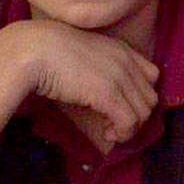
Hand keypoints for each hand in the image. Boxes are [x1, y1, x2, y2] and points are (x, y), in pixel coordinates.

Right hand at [1, 20, 159, 145]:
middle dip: (135, 115)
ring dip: (128, 127)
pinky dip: (121, 134)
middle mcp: (126, 61)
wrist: (31, 50)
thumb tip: (98, 93)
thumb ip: (98, 67)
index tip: (121, 106)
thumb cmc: (46, 52)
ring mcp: (119, 76)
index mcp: (121, 49)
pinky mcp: (109, 94)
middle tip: (113, 123)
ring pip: (144, 113)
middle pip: (150, 97)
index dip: (140, 95)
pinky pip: (129, 123)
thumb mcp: (82, 54)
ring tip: (108, 129)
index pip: (151, 75)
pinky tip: (106, 134)